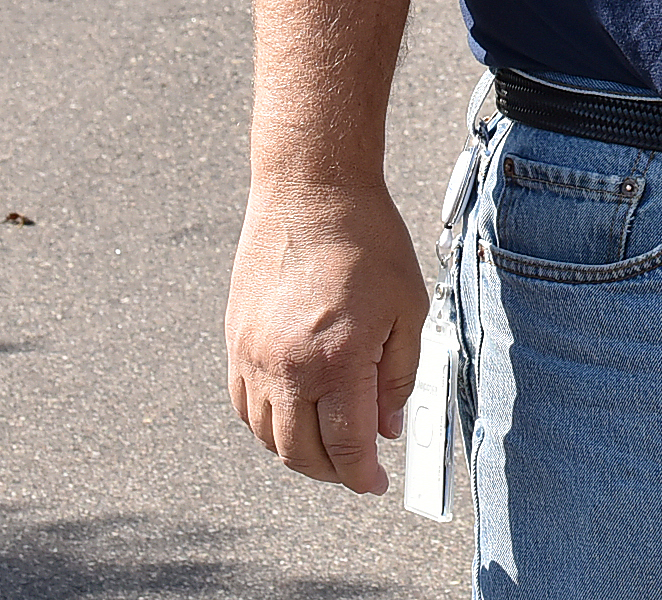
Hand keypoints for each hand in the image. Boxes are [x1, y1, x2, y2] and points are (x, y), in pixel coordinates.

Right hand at [226, 180, 429, 494]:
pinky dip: (267, 425)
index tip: (377, 484)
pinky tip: (293, 418)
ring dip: (297, 452)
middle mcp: (287, 367)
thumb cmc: (369, 244)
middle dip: (332, 471)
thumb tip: (388, 428)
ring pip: (266, 435)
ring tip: (330, 447)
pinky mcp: (234, 343)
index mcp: (338, 360)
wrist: (311, 195)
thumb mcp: (408, 310)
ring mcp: (253, 357)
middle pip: (300, 451)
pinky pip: (244, 406)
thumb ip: (398, 377)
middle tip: (357, 470)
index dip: (362, 474)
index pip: (346, 445)